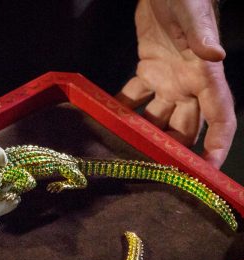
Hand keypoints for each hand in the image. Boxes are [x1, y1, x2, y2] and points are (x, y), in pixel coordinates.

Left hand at [117, 0, 235, 167]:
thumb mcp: (193, 16)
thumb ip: (201, 37)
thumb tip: (216, 56)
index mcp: (206, 76)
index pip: (220, 116)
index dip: (217, 143)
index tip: (208, 169)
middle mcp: (189, 85)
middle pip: (186, 127)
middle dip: (176, 151)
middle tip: (159, 173)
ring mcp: (168, 81)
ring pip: (160, 118)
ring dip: (146, 135)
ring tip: (129, 153)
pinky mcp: (148, 71)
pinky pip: (136, 97)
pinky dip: (124, 110)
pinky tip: (110, 122)